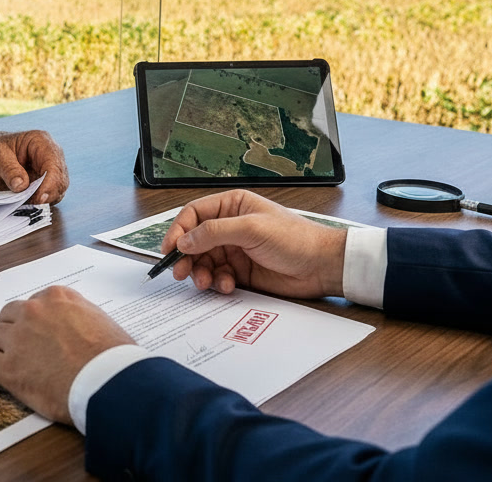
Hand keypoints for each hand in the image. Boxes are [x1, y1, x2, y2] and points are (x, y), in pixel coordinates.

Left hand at [0, 129, 69, 205]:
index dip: (50, 183)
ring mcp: (50, 170)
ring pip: (58, 190)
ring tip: (27, 202)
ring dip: (45, 199)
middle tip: (32, 204)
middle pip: (60, 179)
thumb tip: (21, 186)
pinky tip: (28, 202)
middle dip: (48, 194)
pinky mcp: (46, 182)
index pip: (53, 165)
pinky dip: (41, 202)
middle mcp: (51, 155)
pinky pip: (50, 196)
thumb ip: (9, 170)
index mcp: (41, 142)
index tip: (39, 198)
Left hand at [0, 286, 131, 424]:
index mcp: (58, 298)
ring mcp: (18, 338)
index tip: (34, 327)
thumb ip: (82, 318)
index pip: (36, 302)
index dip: (34, 318)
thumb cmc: (115, 357)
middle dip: (10, 327)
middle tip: (14, 341)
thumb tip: (81, 328)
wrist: (109, 382)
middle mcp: (34, 312)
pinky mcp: (7, 367)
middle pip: (9, 314)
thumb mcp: (103, 323)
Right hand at [161, 190, 347, 297]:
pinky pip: (217, 277)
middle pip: (194, 241)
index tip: (169, 249)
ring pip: (203, 262)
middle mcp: (230, 226)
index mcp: (232, 206)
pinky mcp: (240, 271)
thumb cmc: (296, 239)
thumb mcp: (251, 229)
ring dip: (200, 274)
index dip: (178, 231)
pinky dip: (217, 283)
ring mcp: (234, 249)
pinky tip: (227, 286)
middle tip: (180, 272)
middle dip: (185, 257)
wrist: (322, 267)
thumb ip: (214, 232)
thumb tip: (184, 240)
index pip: (194, 215)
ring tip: (205, 283)